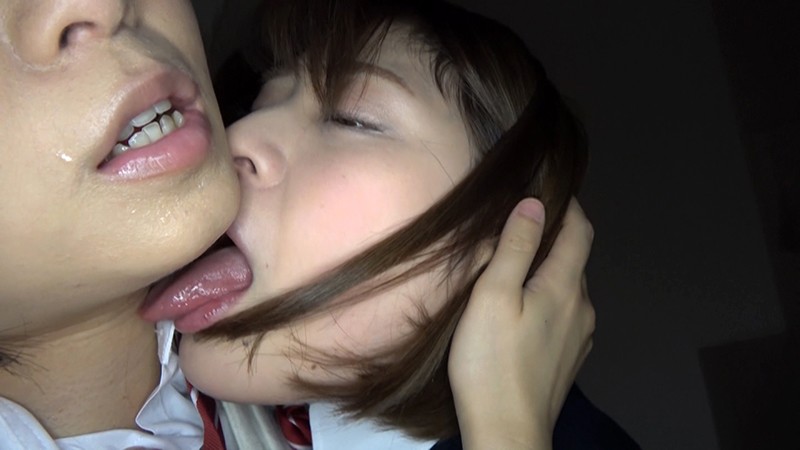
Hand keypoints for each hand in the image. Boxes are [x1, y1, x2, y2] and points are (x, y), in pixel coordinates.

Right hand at [449, 198, 594, 449]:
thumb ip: (516, 247)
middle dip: (552, 237)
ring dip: (548, 271)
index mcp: (566, 287)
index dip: (567, 205)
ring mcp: (579, 338)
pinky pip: (563, 315)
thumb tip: (535, 203)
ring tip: (513, 269)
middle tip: (516, 228)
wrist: (507, 432)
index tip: (546, 189)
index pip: (580, 230)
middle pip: (575, 259)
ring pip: (568, 289)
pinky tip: (521, 311)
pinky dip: (547, 299)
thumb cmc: (492, 362)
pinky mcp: (569, 360)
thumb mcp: (493, 295)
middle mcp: (582, 308)